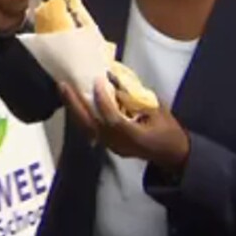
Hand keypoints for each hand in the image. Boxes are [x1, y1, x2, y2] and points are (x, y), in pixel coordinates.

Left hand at [60, 78, 189, 172]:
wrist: (171, 154)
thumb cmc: (169, 131)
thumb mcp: (158, 111)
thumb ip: (136, 99)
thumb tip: (115, 82)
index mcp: (136, 138)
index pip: (113, 120)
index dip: (104, 101)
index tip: (98, 81)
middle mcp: (119, 144)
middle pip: (91, 126)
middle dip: (76, 105)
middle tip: (64, 85)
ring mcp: (112, 146)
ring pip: (86, 128)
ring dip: (74, 109)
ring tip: (64, 90)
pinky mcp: (108, 144)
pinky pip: (90, 129)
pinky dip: (81, 115)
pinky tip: (74, 101)